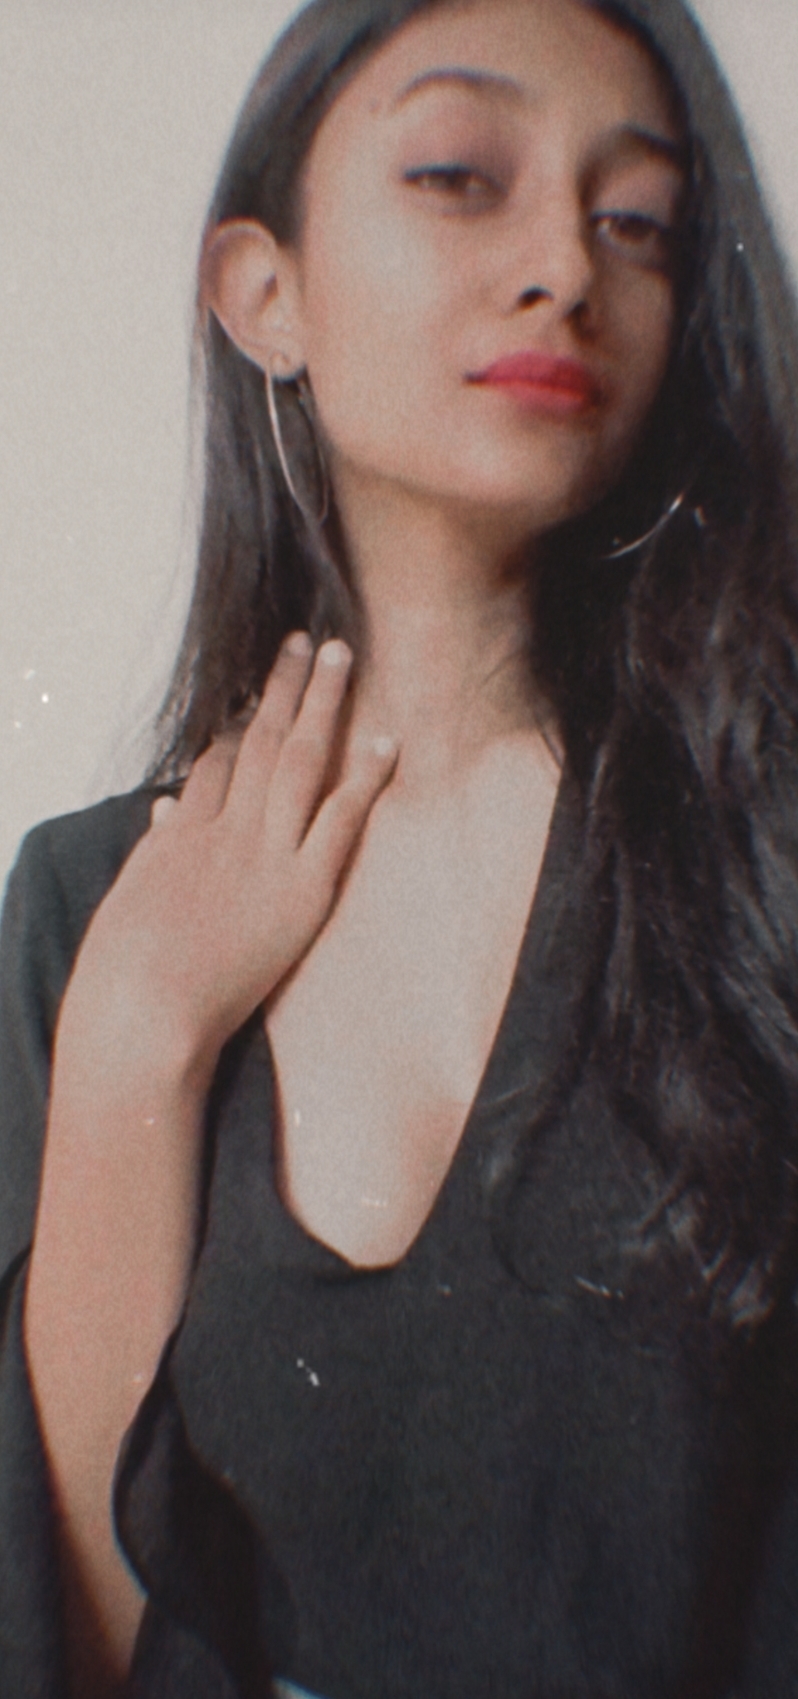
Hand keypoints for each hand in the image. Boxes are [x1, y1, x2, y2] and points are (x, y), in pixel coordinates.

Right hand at [64, 633, 397, 1088]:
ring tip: (341, 655)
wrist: (143, 1013)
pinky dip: (363, 777)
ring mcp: (265, 854)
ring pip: (298, 758)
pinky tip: (384, 741)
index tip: (261, 697)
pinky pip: (339, 820)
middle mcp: (224, 830)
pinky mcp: (301, 890)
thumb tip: (168, 809)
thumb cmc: (125, 973)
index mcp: (180, 834)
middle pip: (259, 741)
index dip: (240, 726)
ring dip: (320, 703)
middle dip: (283, 688)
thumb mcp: (134, 900)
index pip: (215, 764)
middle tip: (306, 642)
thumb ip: (159, 850)